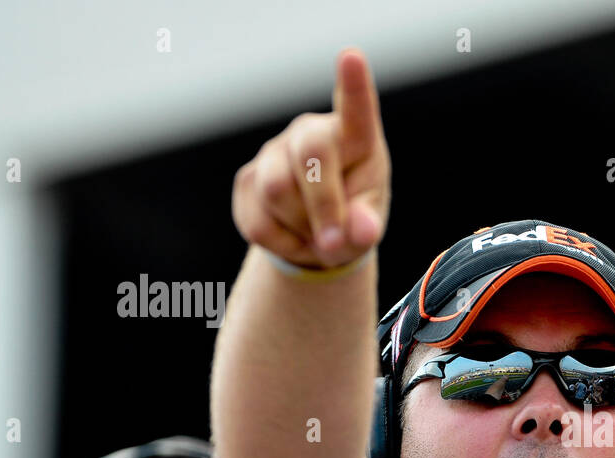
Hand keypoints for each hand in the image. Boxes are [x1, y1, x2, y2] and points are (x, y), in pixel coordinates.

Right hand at [232, 48, 390, 268]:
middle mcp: (311, 133)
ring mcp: (275, 153)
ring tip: (318, 236)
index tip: (352, 56)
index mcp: (355, 138)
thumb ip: (366, 227)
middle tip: (335, 245)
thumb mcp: (367, 228)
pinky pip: (258, 219)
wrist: (317, 242)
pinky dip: (282, 242)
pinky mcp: (246, 180)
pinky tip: (295, 237)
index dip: (353, 84)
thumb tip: (361, 229)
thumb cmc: (353, 222)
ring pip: (276, 190)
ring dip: (302, 228)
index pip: (355, 109)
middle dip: (323, 206)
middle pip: (309, 155)